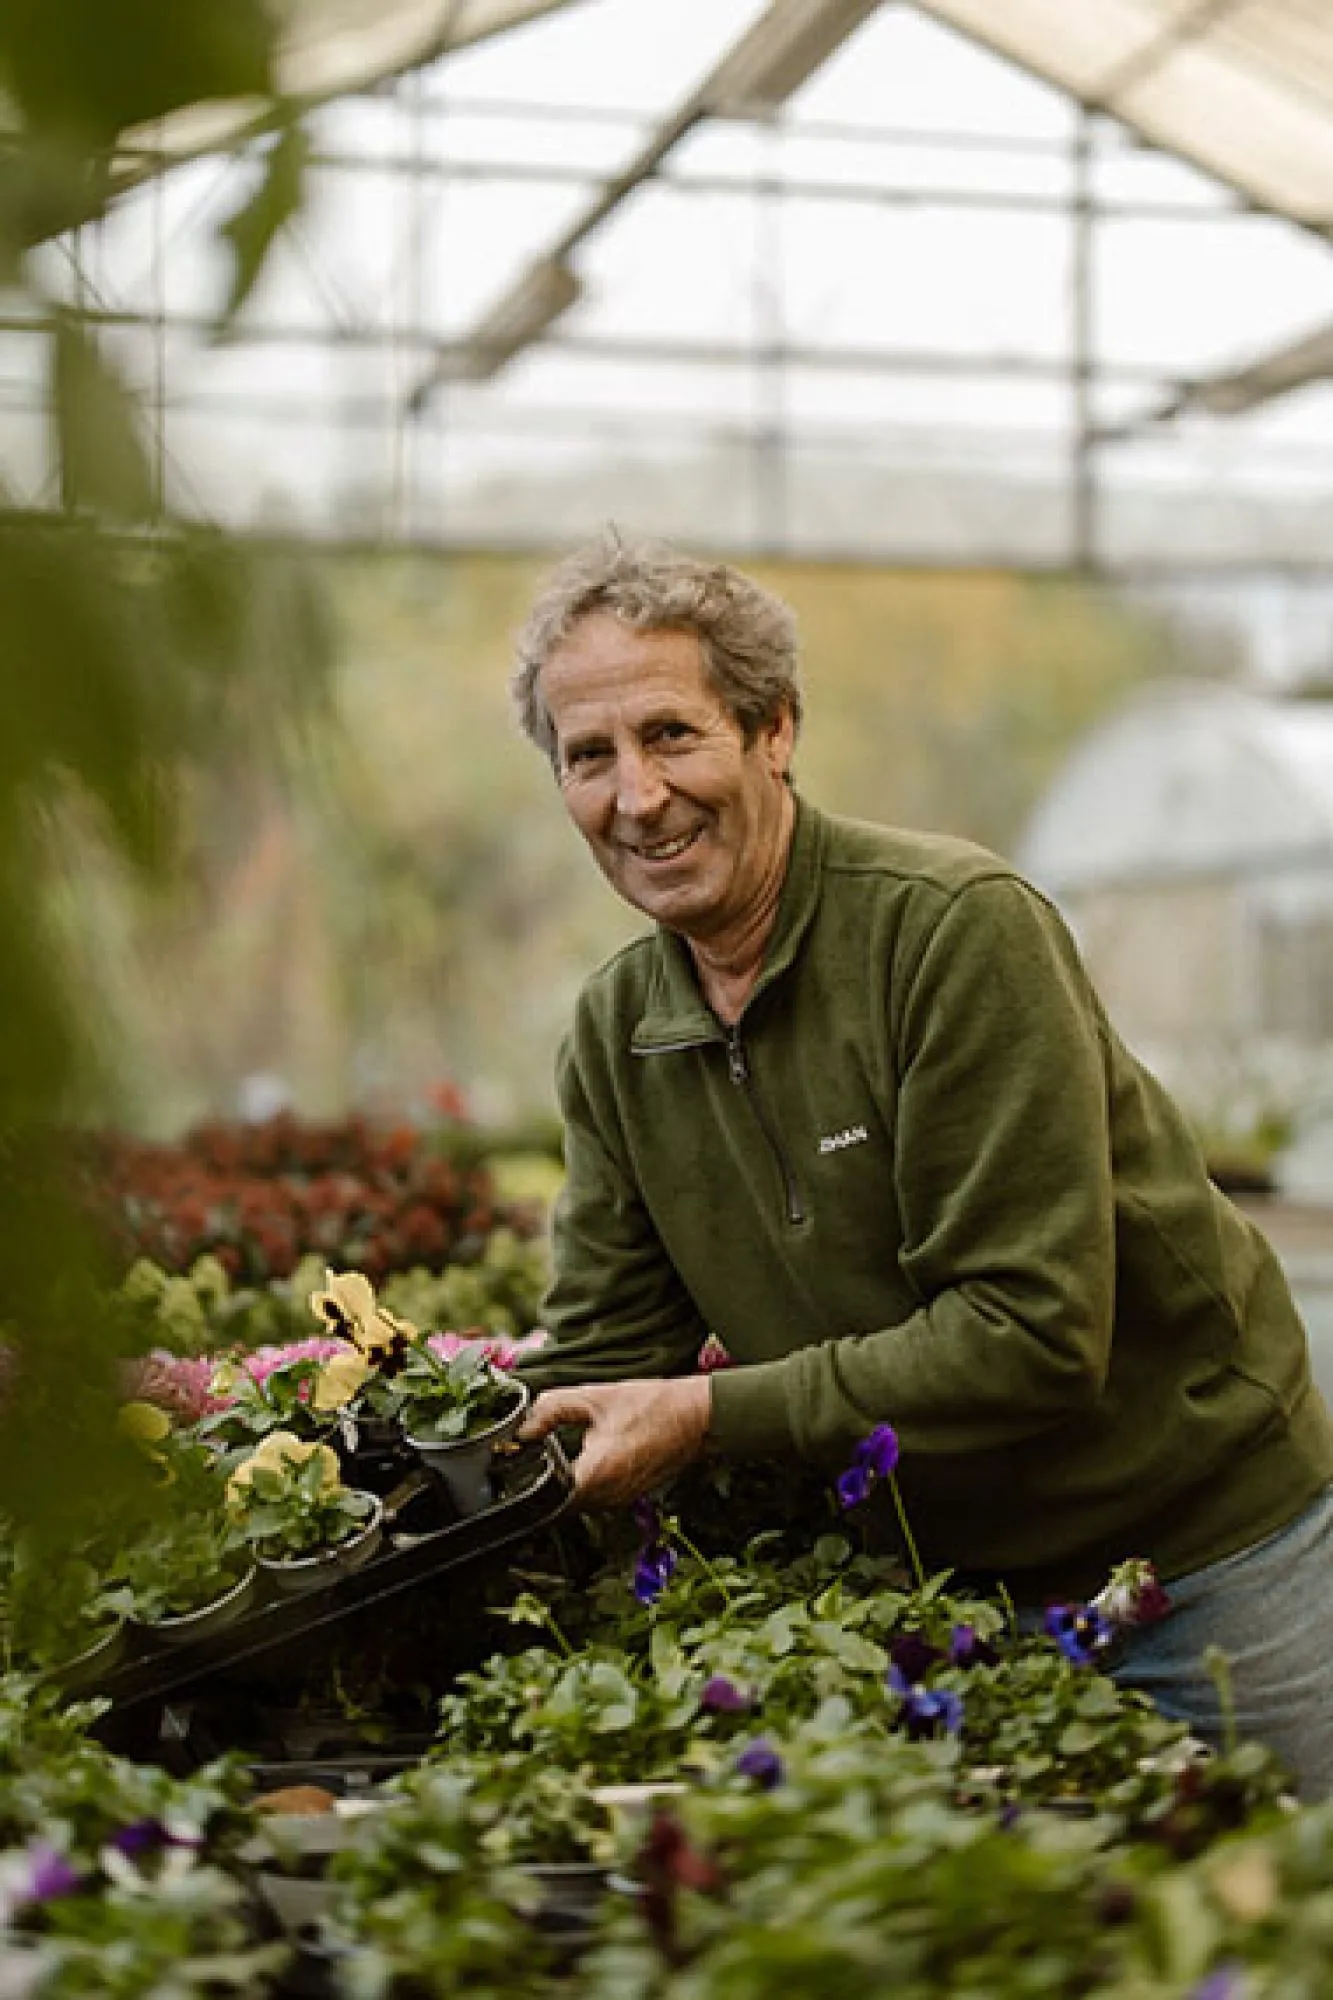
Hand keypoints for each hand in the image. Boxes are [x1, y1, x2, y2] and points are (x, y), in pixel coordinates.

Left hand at [518, 1376, 711, 1507]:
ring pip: (577, 1503)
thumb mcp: (595, 1398)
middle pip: (559, 1503)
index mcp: (596, 1474)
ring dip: (567, 1483)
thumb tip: (524, 1427)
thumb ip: (551, 1410)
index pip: (546, 1496)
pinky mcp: (629, 1497)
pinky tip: (589, 1456)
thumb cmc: (653, 1405)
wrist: (696, 1417)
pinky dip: (586, 1482)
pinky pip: (596, 1498)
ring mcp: (620, 1500)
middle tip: (538, 1451)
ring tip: (563, 1452)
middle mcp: (608, 1496)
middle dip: (546, 1481)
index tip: (521, 1459)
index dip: (528, 1480)